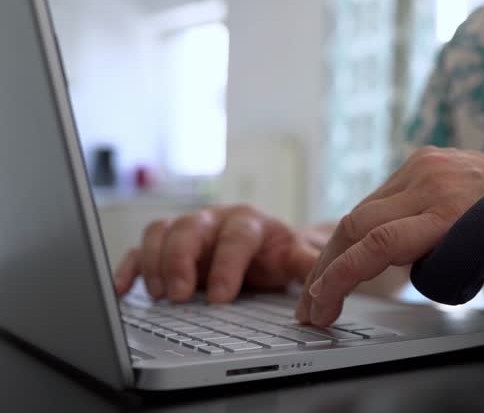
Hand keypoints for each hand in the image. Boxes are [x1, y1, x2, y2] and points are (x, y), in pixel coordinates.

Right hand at [113, 205, 318, 302]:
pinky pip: (141, 249)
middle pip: (190, 228)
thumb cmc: (278, 251)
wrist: (265, 245)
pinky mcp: (167, 245)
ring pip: (162, 232)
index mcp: (249, 222)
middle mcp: (215, 220)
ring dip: (156, 263)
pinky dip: (129, 267)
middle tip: (179, 296)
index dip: (227, 265)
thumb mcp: (296, 257)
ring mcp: (188, 230)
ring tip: (160, 296)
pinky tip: (122, 289)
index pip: (236, 237)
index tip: (222, 296)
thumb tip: (329, 276)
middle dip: (181, 260)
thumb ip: (308, 264)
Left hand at [295, 147, 483, 325]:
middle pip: (357, 216)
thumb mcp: (475, 213)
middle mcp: (427, 166)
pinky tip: (329, 298)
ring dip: (327, 274)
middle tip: (313, 301)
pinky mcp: (442, 215)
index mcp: (432, 164)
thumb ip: (438, 221)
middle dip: (326, 262)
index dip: (341, 247)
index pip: (371, 207)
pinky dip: (344, 274)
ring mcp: (434, 186)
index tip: (327, 278)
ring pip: (358, 229)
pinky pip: (376, 246)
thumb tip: (408, 253)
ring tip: (315, 311)